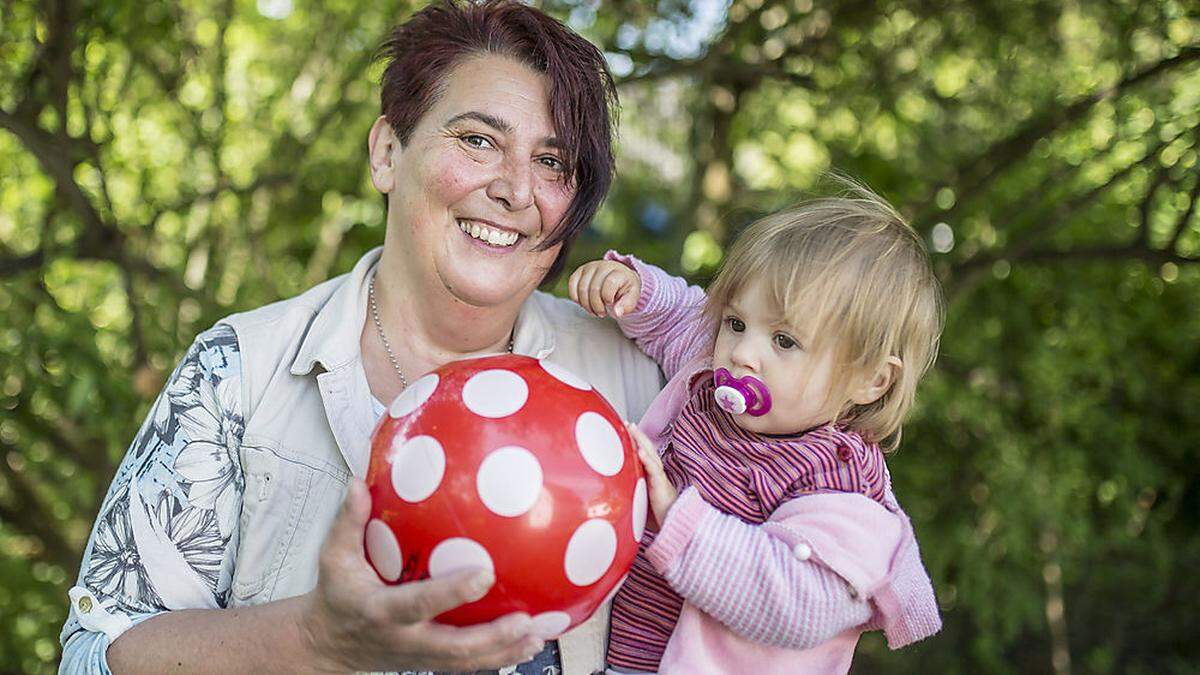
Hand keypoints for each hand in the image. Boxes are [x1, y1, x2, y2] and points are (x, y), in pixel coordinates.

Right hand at [300, 479, 543, 671]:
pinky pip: (468, 663)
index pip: (419, 604)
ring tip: (540, 635)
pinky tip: (530, 642)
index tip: (485, 574)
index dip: (451, 592)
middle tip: (526, 622)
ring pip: (466, 661)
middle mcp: (405, 639)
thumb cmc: (336, 594)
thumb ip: (349, 521)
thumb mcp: (334, 557)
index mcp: (382, 611)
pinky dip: (500, 655)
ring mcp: (419, 656)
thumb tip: (358, 482)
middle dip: (491, 638)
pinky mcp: (430, 662)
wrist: (328, 645)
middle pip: (453, 648)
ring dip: (505, 651)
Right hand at [568, 260, 640, 317]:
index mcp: (619, 271)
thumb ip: (627, 305)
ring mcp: (590, 267)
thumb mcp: (632, 298)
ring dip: (586, 305)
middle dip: (597, 306)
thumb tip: (617, 312)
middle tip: (602, 313)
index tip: (610, 303)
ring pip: (582, 288)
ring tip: (594, 310)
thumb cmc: (625, 290)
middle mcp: (604, 266)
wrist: (618, 279)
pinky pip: (572, 284)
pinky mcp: (580, 270)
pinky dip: (576, 298)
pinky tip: (584, 303)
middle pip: (594, 288)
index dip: (607, 298)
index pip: (609, 283)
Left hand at [626, 422, 676, 530]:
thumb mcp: (640, 503)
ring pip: (651, 455)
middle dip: (637, 435)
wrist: (674, 529)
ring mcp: (660, 479)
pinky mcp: (661, 487)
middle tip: (627, 422)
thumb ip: (630, 495)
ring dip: (641, 441)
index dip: (635, 442)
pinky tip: (640, 451)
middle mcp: (656, 475)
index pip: (643, 455)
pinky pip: (654, 471)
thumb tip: (610, 495)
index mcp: (651, 477)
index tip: (625, 430)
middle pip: (647, 449)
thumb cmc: (658, 518)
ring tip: (632, 428)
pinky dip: (647, 460)